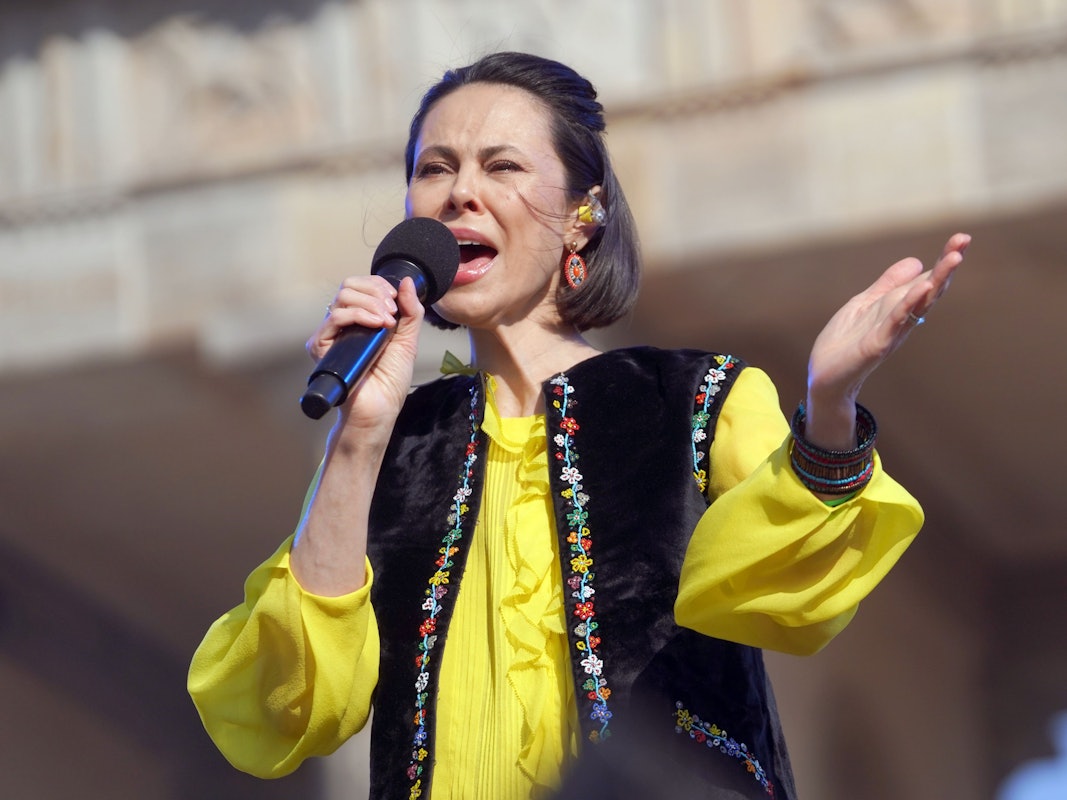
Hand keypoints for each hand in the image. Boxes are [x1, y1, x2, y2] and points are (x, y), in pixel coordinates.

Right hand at [308, 275, 425, 435]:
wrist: (379, 409)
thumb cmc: (389, 382)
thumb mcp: (408, 340)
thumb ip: (411, 312)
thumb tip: (408, 282)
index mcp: (361, 319)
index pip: (360, 286)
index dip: (378, 285)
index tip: (396, 299)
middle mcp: (343, 324)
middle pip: (349, 286)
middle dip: (376, 292)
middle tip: (392, 312)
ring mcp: (331, 334)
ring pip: (342, 298)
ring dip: (370, 304)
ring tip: (386, 322)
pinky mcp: (322, 346)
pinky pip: (334, 318)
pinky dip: (358, 315)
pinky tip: (376, 326)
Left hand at [804, 232, 969, 447]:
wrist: (824, 375)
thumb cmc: (845, 342)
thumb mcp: (865, 304)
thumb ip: (888, 284)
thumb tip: (917, 261)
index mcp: (899, 307)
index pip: (927, 280)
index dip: (943, 260)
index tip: (962, 238)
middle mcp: (902, 319)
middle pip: (930, 288)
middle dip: (947, 265)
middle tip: (965, 240)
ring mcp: (891, 332)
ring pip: (919, 302)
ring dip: (937, 280)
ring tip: (955, 258)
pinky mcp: (877, 344)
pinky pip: (896, 321)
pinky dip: (909, 304)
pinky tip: (922, 287)